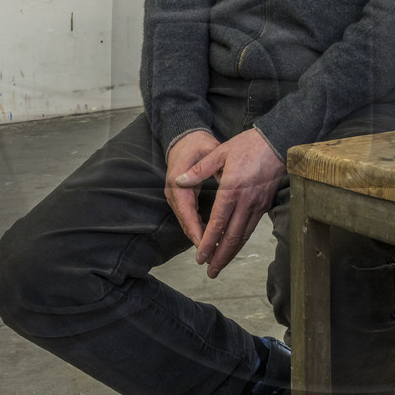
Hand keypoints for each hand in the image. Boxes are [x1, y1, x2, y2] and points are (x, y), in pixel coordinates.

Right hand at [164, 130, 220, 247]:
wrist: (184, 138)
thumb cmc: (198, 144)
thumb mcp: (208, 151)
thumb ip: (212, 168)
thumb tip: (222, 181)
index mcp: (178, 181)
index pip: (186, 211)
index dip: (196, 229)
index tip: (206, 244)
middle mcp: (173, 191)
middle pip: (185, 221)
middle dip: (198, 239)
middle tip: (213, 256)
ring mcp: (175, 195)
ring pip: (186, 222)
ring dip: (199, 236)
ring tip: (214, 252)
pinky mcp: (180, 198)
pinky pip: (188, 217)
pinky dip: (198, 228)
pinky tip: (211, 237)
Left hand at [174, 128, 284, 277]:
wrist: (277, 141)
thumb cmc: (248, 145)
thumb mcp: (219, 153)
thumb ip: (199, 170)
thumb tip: (178, 181)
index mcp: (231, 190)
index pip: (218, 224)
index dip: (209, 243)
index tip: (200, 257)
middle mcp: (245, 202)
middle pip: (232, 237)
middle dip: (220, 257)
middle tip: (211, 272)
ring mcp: (257, 205)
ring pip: (244, 236)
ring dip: (232, 253)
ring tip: (221, 265)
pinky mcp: (265, 204)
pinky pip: (252, 228)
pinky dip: (242, 241)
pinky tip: (235, 247)